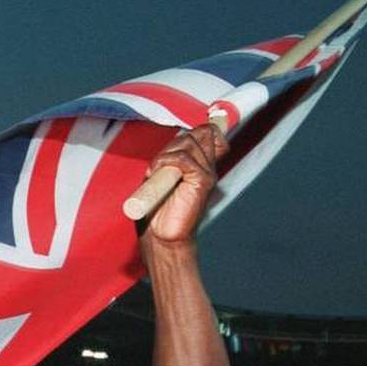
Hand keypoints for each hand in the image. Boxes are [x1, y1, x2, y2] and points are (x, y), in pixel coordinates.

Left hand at [143, 124, 228, 245]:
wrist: (161, 236)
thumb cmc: (158, 209)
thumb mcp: (161, 176)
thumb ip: (171, 158)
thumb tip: (176, 140)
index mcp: (199, 164)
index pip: (209, 132)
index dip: (200, 129)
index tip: (180, 139)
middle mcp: (206, 166)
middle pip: (198, 133)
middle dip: (174, 143)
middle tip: (159, 165)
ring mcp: (207, 173)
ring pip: (190, 143)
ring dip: (167, 154)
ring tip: (157, 173)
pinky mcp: (202, 182)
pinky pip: (185, 158)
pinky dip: (167, 162)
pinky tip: (159, 175)